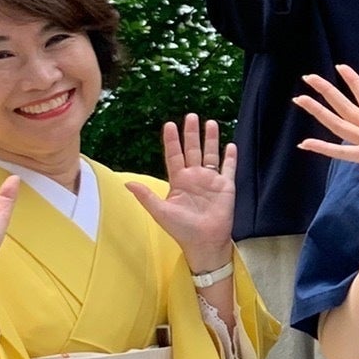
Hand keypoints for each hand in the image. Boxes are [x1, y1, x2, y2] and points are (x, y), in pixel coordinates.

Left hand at [127, 115, 237, 270]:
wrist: (204, 242)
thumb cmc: (181, 229)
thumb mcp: (161, 212)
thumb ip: (146, 196)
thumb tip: (126, 183)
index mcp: (179, 181)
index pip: (174, 155)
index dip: (172, 141)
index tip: (169, 125)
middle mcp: (195, 177)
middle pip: (193, 150)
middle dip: (192, 133)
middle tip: (191, 116)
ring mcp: (211, 180)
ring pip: (211, 154)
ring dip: (211, 139)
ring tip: (210, 123)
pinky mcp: (226, 186)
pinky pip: (229, 168)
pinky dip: (230, 157)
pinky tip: (231, 145)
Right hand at [295, 67, 358, 213]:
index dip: (354, 82)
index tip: (340, 66)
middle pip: (344, 106)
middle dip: (327, 91)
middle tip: (307, 76)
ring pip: (337, 123)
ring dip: (318, 111)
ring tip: (299, 98)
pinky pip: (341, 152)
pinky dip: (323, 147)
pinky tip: (305, 143)